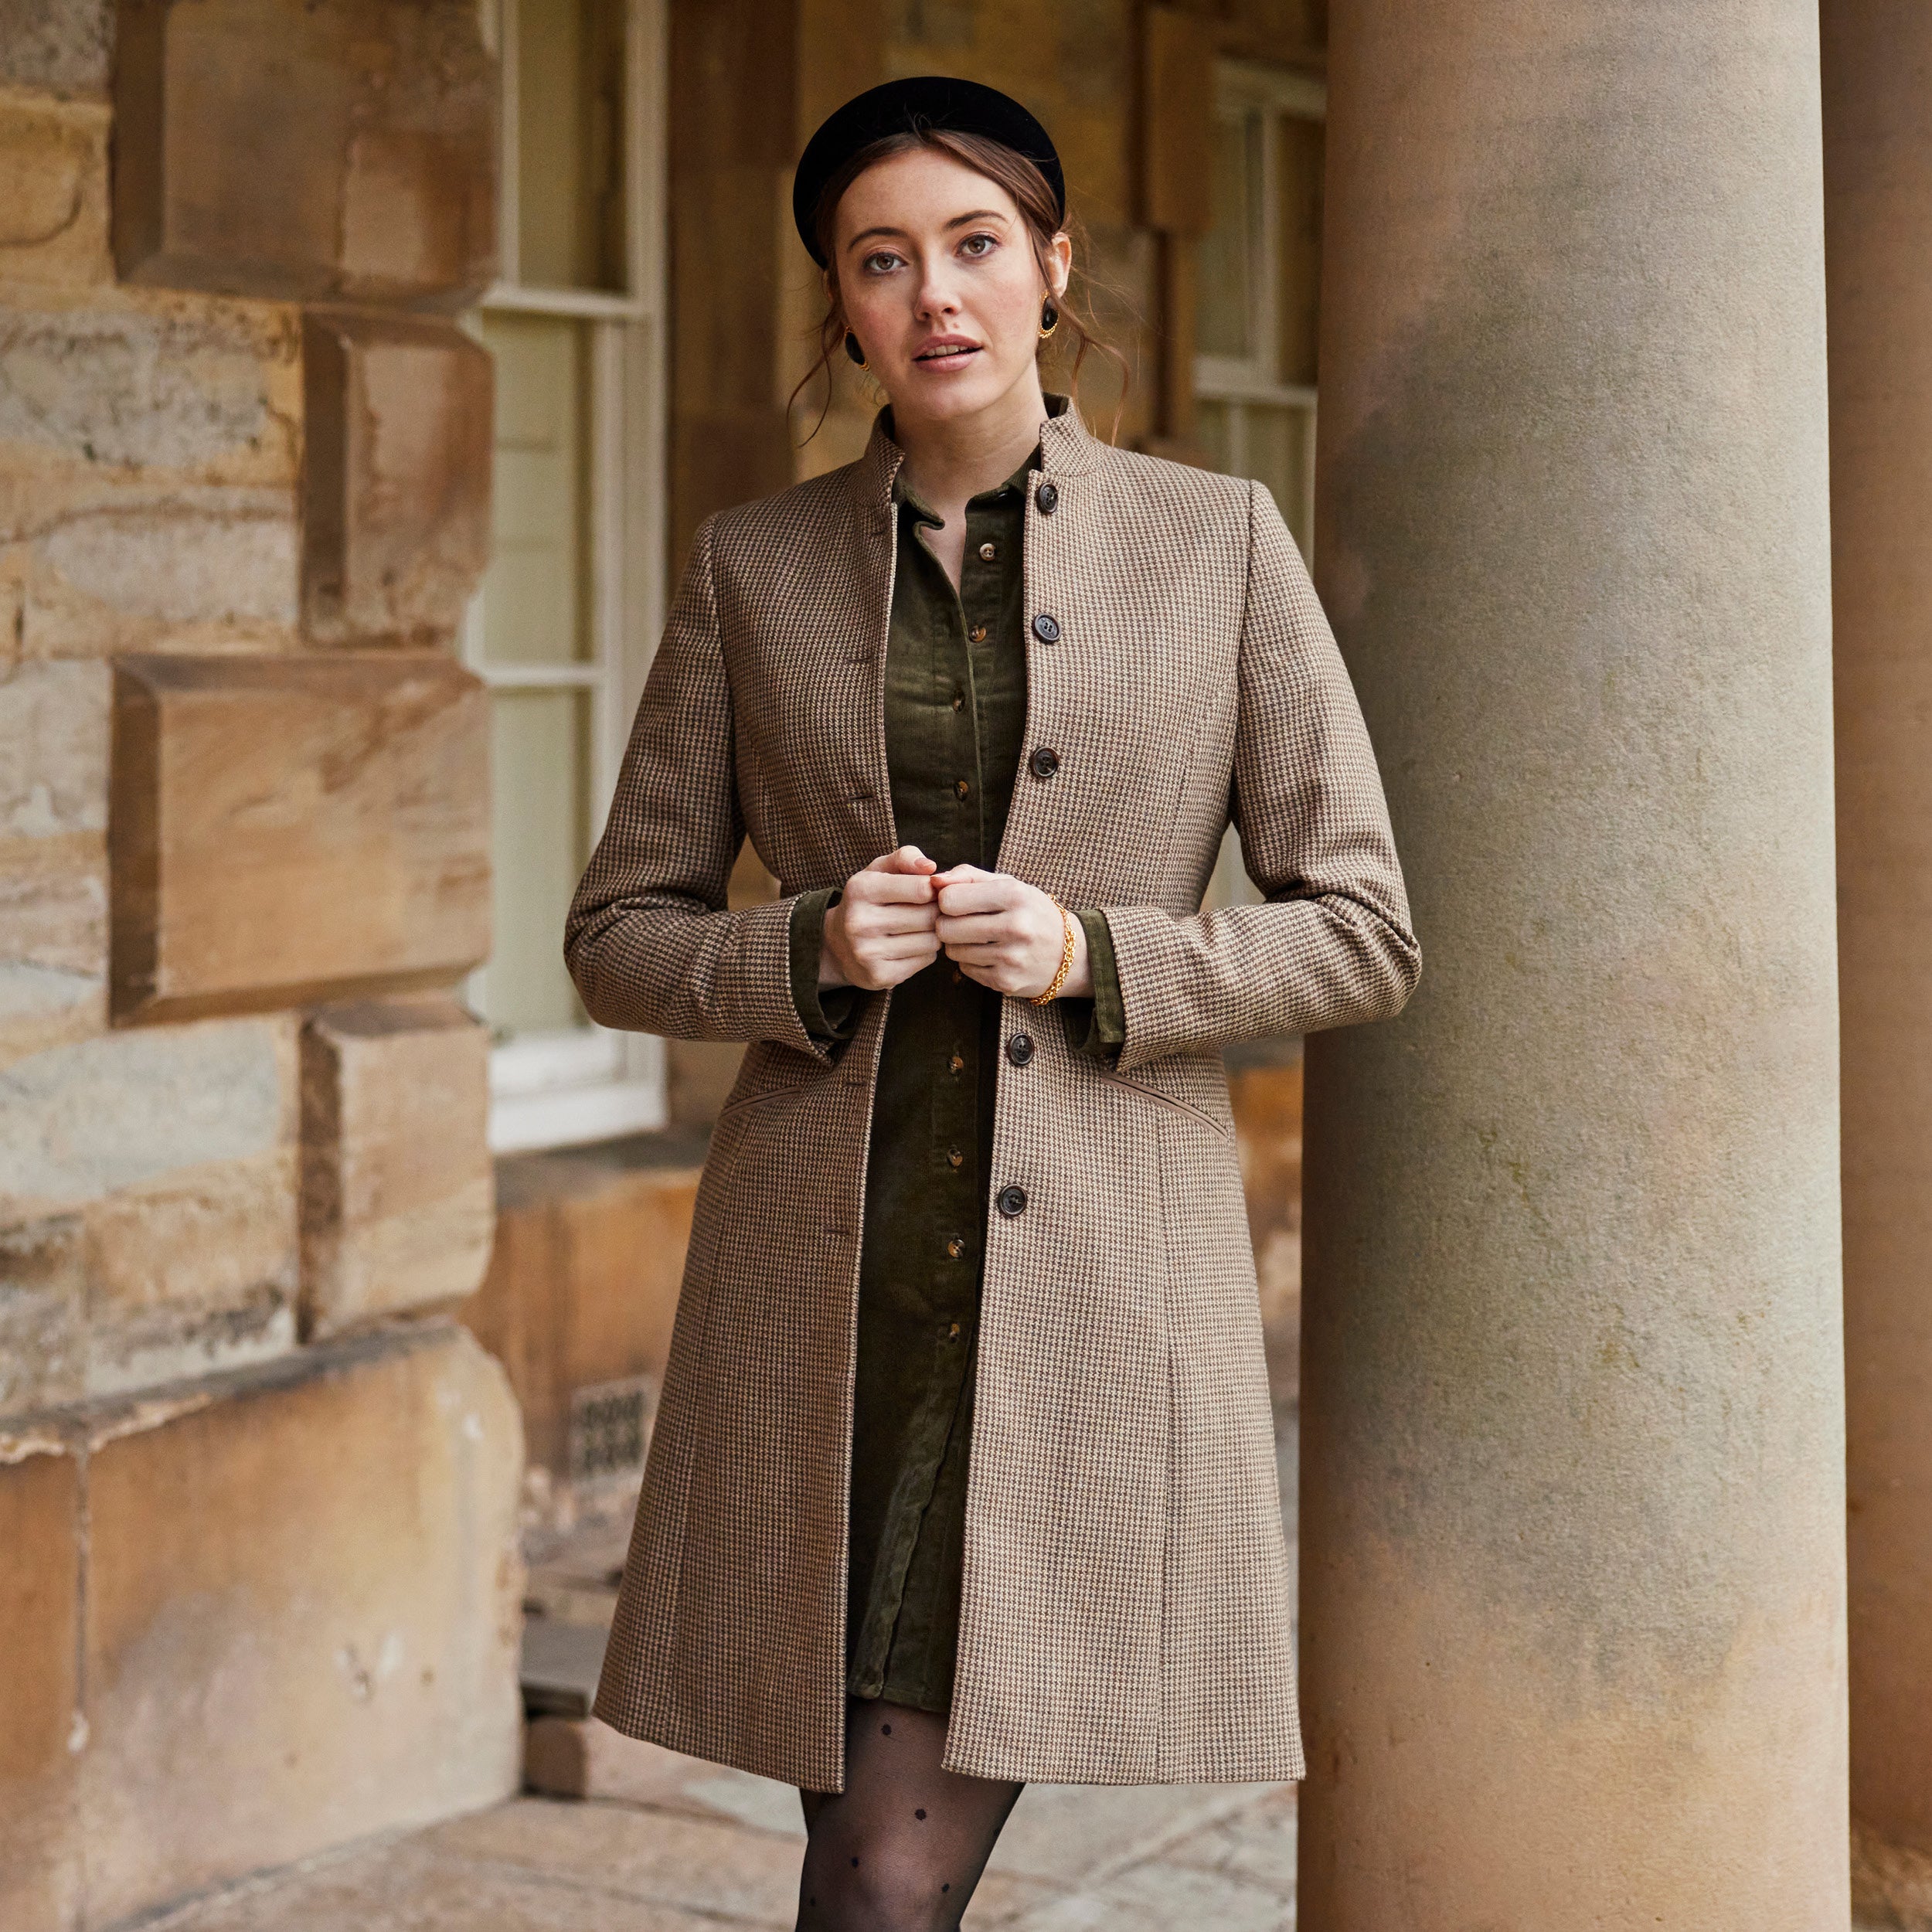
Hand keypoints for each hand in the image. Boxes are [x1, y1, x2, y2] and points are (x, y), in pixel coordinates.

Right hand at [822, 845, 939, 990]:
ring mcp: (868, 952)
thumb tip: (932, 867)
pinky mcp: (880, 976)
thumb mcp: (879, 870)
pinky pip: (926, 960)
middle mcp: (859, 922)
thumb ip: (905, 857)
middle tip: (926, 911)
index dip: (933, 889)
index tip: (927, 892)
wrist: (838, 945)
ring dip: (932, 933)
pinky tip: (910, 946)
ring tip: (917, 929)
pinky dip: (925, 953)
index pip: (922, 888)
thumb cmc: (868, 900)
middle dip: (934, 912)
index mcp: (861, 889)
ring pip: (931, 940)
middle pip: (929, 916)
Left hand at [933, 865, 1090, 999]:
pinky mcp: (1006, 982)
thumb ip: (969, 876)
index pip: (949, 900)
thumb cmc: (1029, 911)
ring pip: (953, 951)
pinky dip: (971, 962)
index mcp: (1014, 895)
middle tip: (962, 923)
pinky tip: (989, 955)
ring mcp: (1011, 958)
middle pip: (946, 928)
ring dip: (958, 944)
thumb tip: (934, 881)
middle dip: (947, 924)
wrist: (1069, 953)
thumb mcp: (1008, 884)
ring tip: (978, 938)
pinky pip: (965, 970)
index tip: (958, 903)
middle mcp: (1015, 927)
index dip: (946, 901)